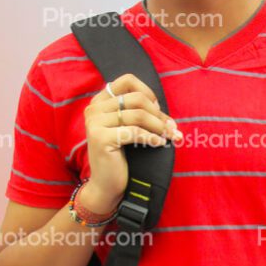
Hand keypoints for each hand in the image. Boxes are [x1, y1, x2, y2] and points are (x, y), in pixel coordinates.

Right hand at [83, 73, 178, 207]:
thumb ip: (140, 114)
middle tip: (171, 128)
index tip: (158, 109)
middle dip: (158, 114)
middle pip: (137, 99)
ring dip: (159, 126)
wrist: (106, 185)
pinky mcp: (101, 138)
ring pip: (138, 115)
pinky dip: (151, 137)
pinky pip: (135, 132)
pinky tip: (159, 144)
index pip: (127, 80)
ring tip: (170, 136)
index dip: (148, 92)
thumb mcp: (128, 128)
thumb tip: (167, 115)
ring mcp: (95, 123)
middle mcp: (94, 109)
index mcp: (99, 102)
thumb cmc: (120, 156)